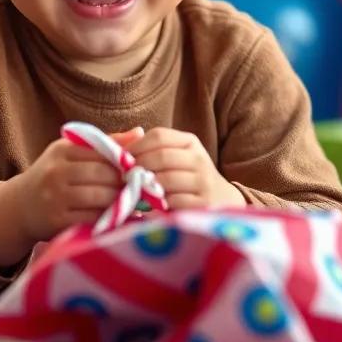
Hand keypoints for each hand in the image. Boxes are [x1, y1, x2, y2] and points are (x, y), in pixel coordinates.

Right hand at [0, 128, 142, 269]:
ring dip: (122, 201)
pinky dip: (111, 218)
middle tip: (146, 188)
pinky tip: (122, 218)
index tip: (143, 169)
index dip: (126, 161)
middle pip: (104, 174)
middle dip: (127, 182)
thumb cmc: (54, 176)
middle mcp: (56, 171)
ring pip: (101, 197)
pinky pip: (93, 218)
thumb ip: (105, 144)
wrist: (20, 207)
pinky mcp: (58, 221)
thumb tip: (140, 133)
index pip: (103, 151)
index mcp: (63, 150)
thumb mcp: (72, 153)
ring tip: (137, 202)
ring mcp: (56, 197)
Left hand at [126, 128, 245, 210]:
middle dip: (138, 167)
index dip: (136, 146)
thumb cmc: (187, 177)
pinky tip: (150, 206)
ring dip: (145, 187)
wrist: (221, 200)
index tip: (122, 159)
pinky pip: (173, 201)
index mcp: (189, 142)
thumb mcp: (175, 157)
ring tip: (134, 191)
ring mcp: (203, 181)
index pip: (159, 135)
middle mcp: (199, 158)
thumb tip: (120, 150)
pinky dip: (157, 204)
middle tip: (124, 177)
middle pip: (161, 157)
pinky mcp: (203, 204)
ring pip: (166, 180)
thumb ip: (152, 150)